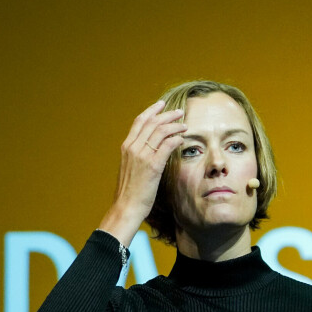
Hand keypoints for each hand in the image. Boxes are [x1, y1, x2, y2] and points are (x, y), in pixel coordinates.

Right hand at [98, 101, 186, 245]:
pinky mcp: (152, 165)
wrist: (126, 206)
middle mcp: (133, 147)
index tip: (161, 105)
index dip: (151, 111)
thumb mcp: (130, 169)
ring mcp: (142, 155)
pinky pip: (168, 144)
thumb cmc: (129, 192)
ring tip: (185, 125)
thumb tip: (148, 151)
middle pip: (152, 122)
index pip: (139, 121)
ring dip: (175, 126)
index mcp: (126, 147)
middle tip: (179, 112)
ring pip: (161, 131)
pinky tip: (182, 139)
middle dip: (167, 114)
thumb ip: (137, 157)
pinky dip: (176, 139)